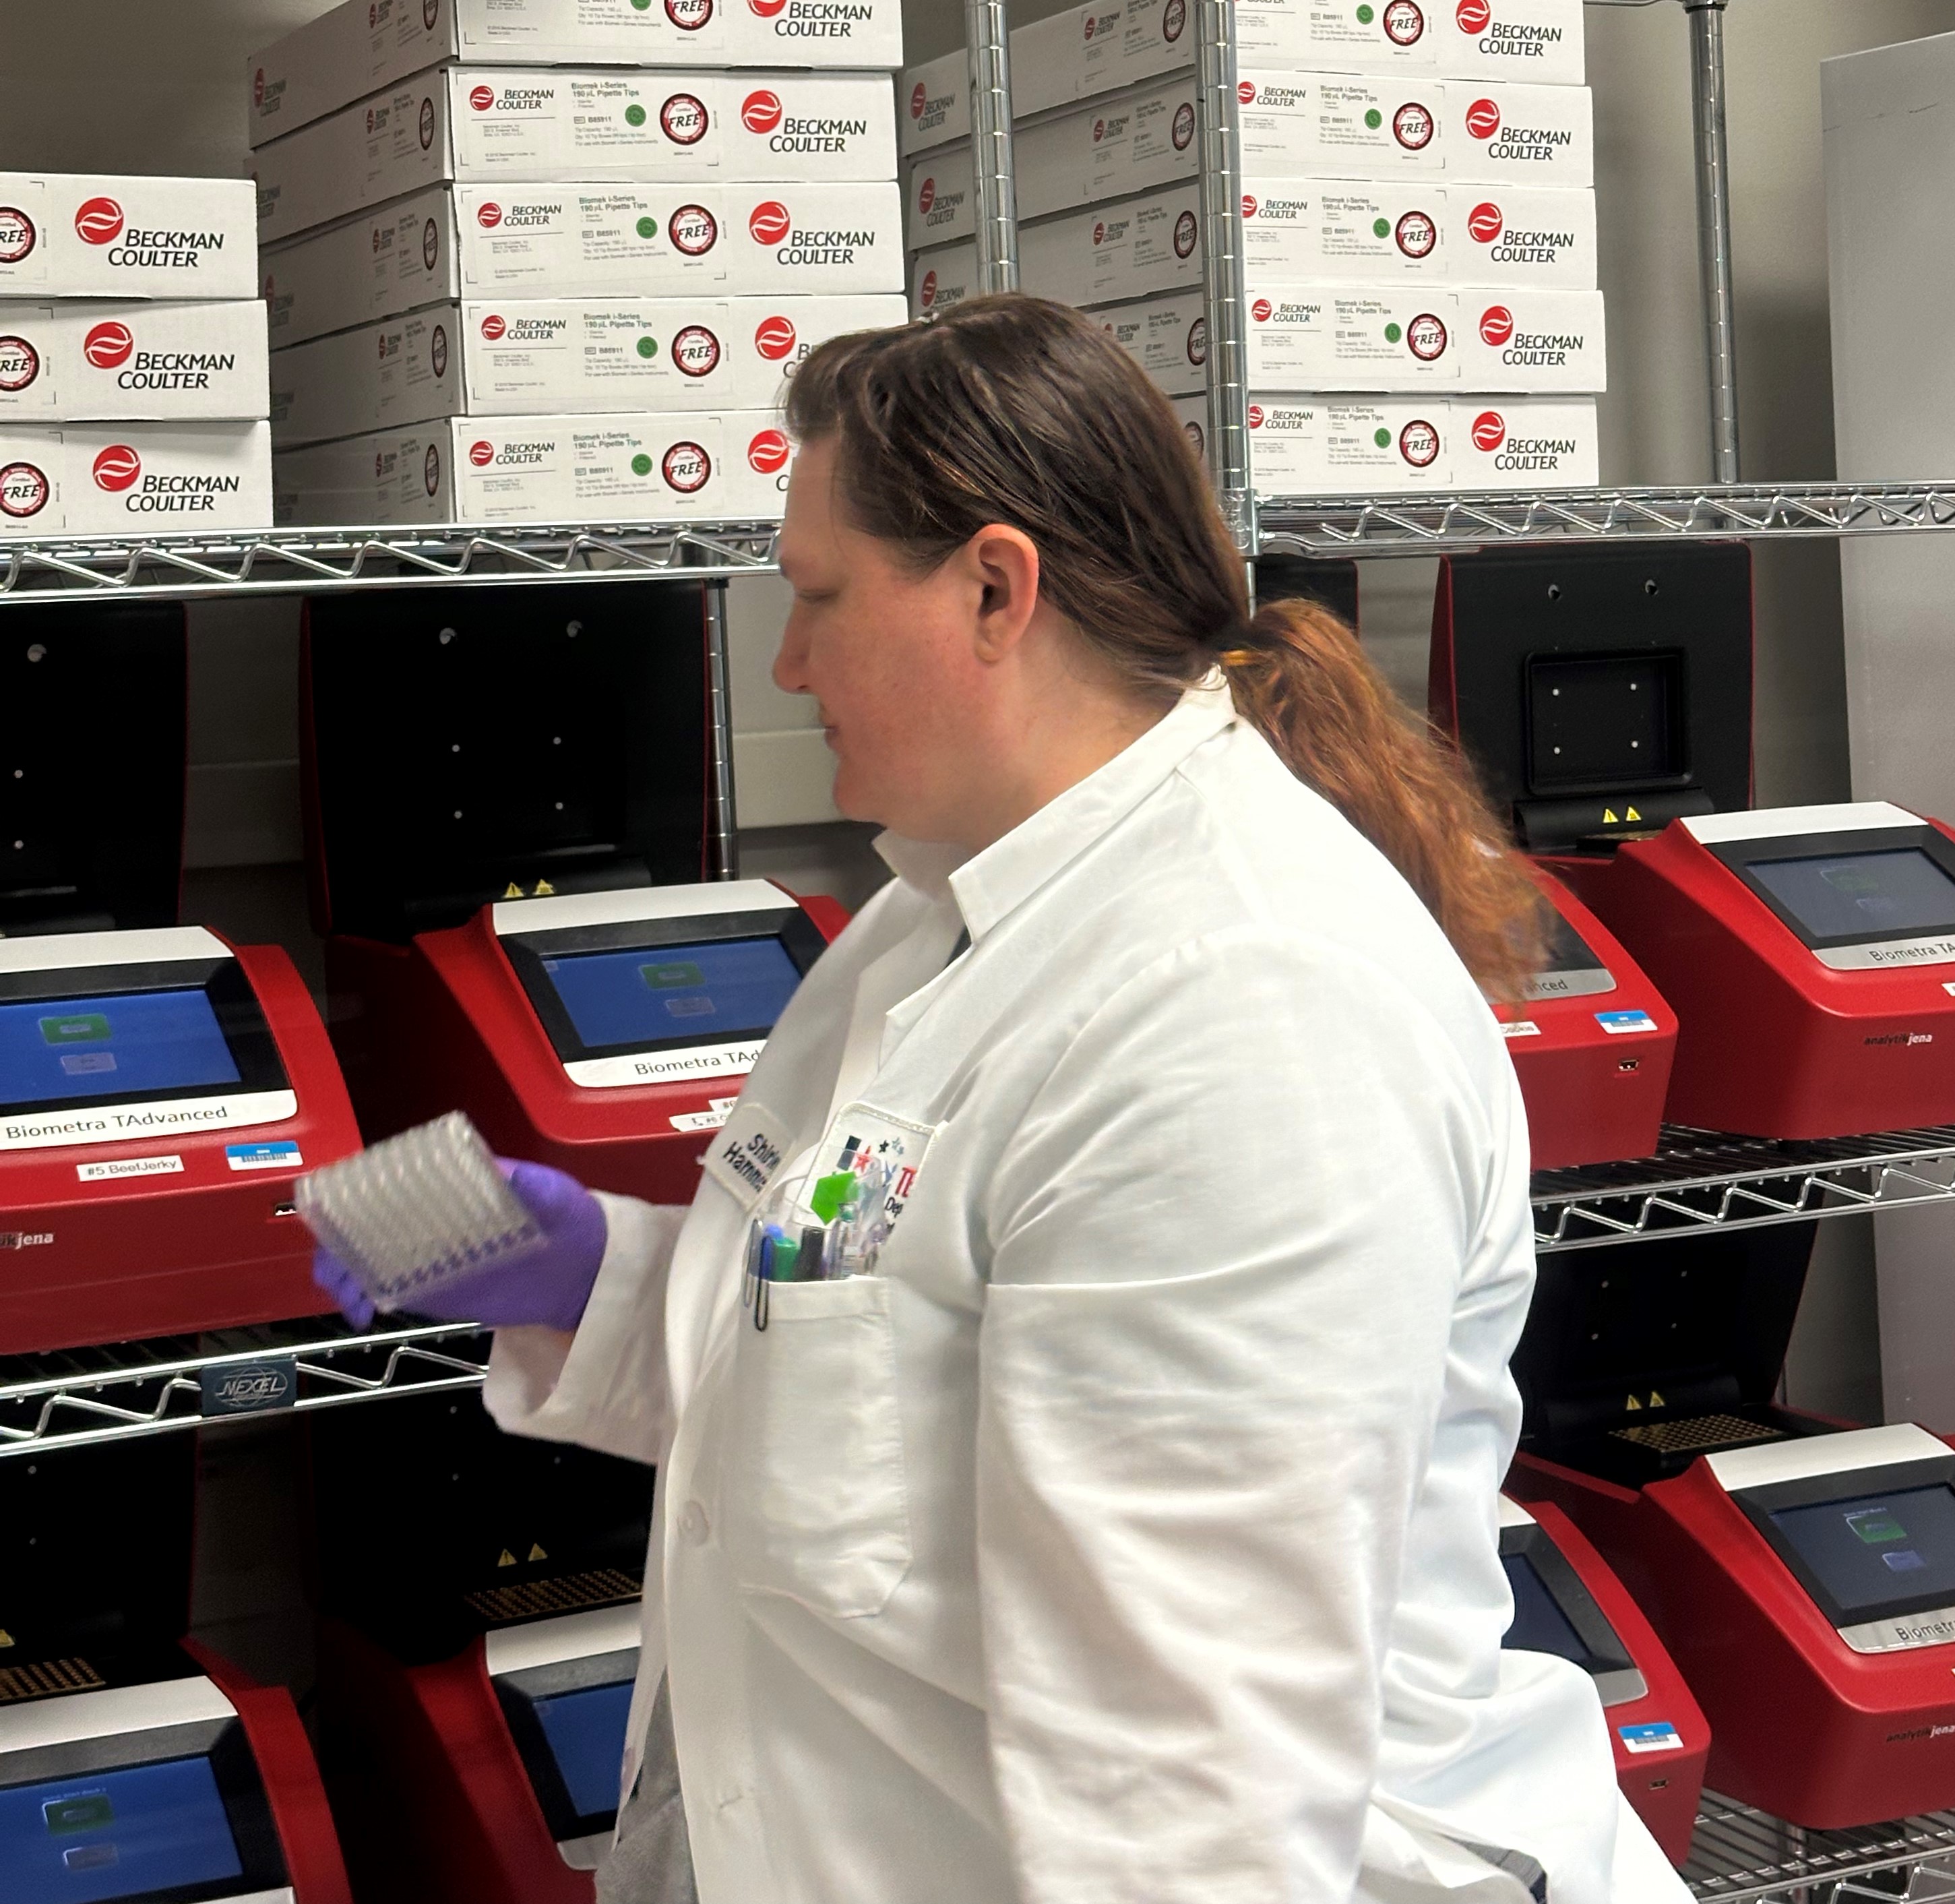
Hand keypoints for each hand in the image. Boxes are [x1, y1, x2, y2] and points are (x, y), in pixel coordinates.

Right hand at [312, 1157, 607, 1332]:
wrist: (585, 1272)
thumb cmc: (571, 1220)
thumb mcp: (557, 1197)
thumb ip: (536, 1187)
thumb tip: (514, 1175)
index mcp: (455, 1182)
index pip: (392, 1180)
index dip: (356, 1196)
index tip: (338, 1219)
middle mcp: (432, 1214)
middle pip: (366, 1222)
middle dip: (340, 1245)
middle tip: (338, 1276)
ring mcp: (430, 1251)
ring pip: (368, 1256)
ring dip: (345, 1274)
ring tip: (351, 1302)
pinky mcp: (435, 1286)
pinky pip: (388, 1287)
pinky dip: (364, 1297)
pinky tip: (362, 1314)